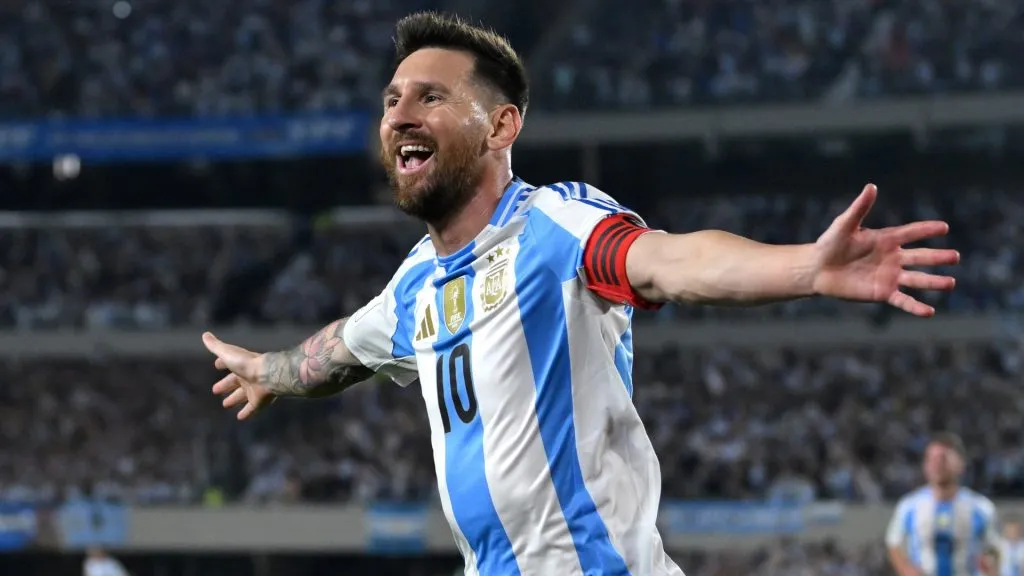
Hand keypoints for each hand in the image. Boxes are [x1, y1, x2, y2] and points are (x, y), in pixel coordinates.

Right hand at [203, 332, 276, 419]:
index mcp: (240, 365)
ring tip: (225, 404)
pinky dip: (246, 413)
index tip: (217, 365)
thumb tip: (205, 335)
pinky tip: (240, 418)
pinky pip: (252, 408)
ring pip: (243, 395)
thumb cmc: (246, 363)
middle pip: (235, 382)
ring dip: (235, 399)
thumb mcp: (227, 353)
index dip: (223, 364)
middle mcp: (248, 377)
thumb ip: (215, 346)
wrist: (267, 374)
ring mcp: (254, 389)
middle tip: (215, 390)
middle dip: (226, 385)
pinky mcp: (259, 401)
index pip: (230, 364)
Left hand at [811, 184, 959, 316]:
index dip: (926, 230)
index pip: (911, 233)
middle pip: (920, 257)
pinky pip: (902, 300)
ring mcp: (889, 276)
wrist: (817, 269)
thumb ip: (860, 208)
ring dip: (934, 282)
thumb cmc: (830, 243)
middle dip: (938, 257)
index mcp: (886, 239)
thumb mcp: (844, 225)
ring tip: (951, 283)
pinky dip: (916, 307)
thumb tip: (871, 186)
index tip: (944, 227)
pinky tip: (929, 312)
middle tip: (955, 256)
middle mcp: (892, 258)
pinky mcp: (882, 293)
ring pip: (917, 280)